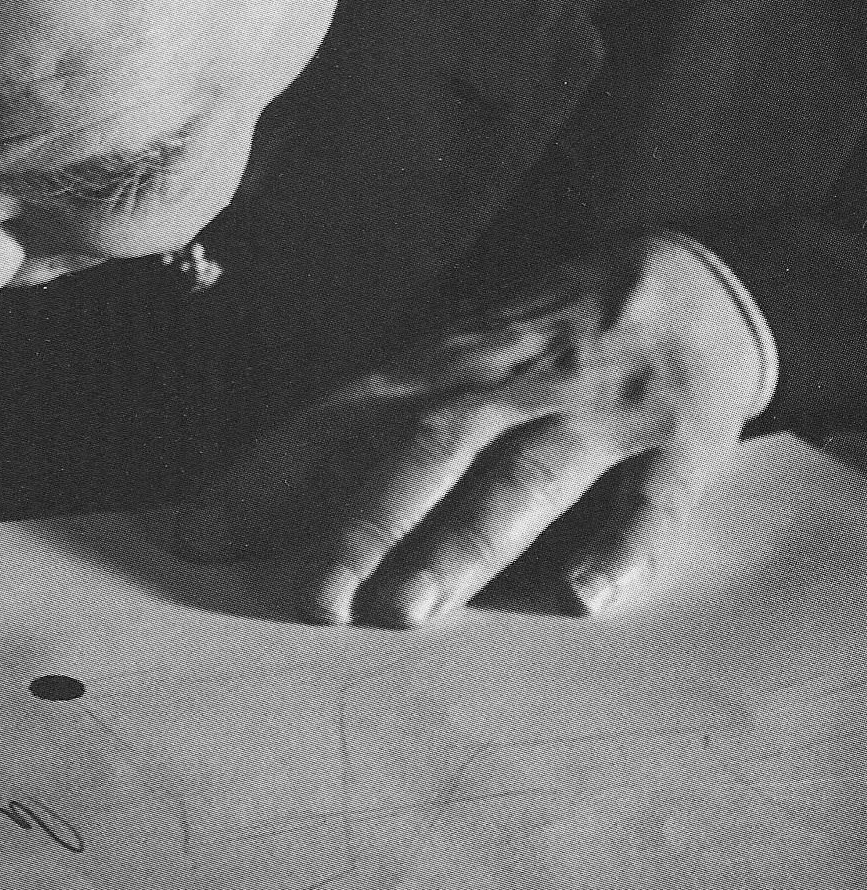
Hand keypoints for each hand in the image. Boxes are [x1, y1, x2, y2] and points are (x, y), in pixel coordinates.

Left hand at [177, 235, 767, 624]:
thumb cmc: (541, 341)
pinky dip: (622, 547)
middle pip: (424, 452)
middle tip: (310, 600)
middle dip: (362, 523)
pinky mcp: (675, 443)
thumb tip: (261, 488)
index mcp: (440, 369)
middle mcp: (507, 387)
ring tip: (409, 608)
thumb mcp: (453, 357)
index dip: (267, 475)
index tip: (198, 535)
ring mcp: (592, 414)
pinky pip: (651, 500)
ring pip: (521, 478)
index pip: (339, 418)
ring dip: (462, 542)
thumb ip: (376, 419)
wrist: (690, 281)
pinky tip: (586, 596)